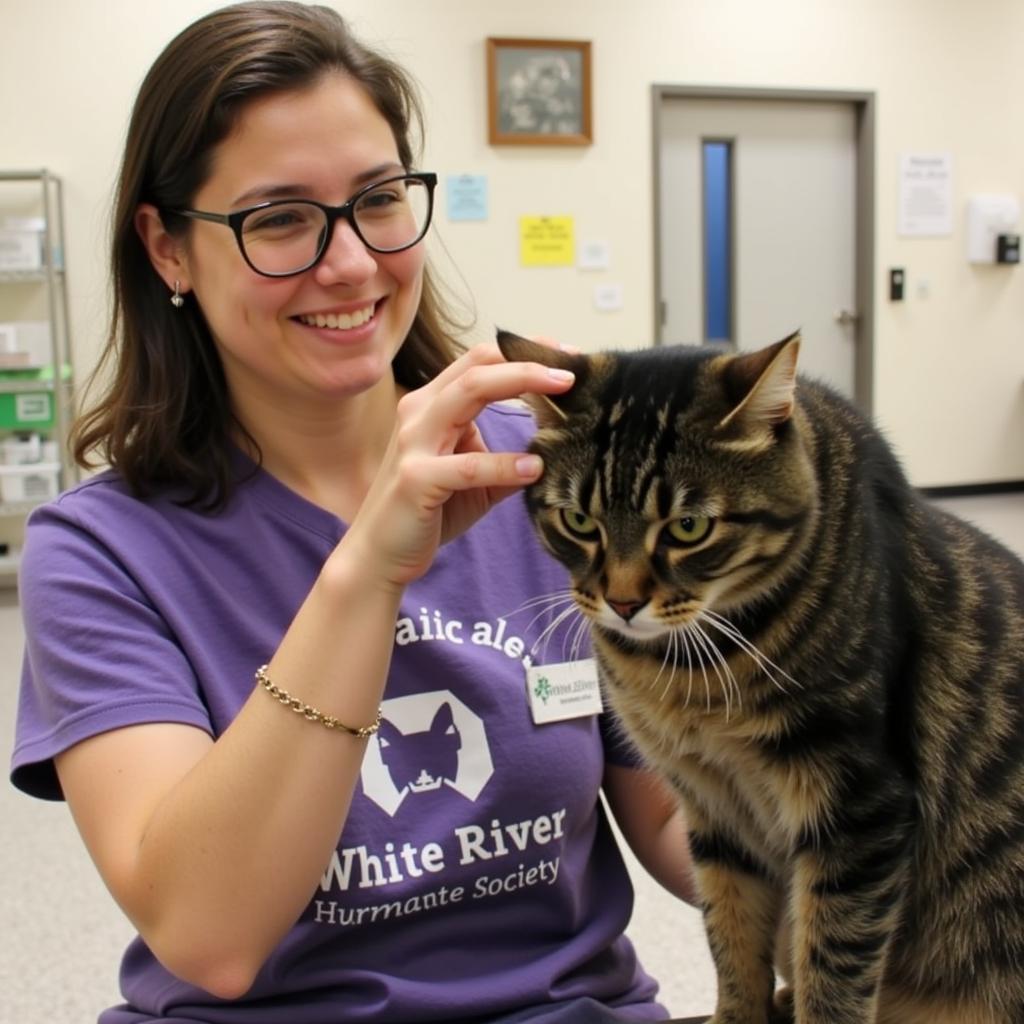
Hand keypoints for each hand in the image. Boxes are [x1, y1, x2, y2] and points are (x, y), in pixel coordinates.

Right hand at [340, 341, 574, 589]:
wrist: (380, 552)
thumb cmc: (429, 511)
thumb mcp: (475, 480)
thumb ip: (509, 461)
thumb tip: (557, 453)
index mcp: (433, 405)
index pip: (480, 362)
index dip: (523, 352)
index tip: (566, 353)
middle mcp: (420, 412)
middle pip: (478, 367)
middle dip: (528, 360)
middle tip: (571, 368)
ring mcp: (414, 443)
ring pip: (468, 393)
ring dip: (520, 384)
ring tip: (563, 393)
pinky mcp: (415, 479)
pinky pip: (467, 466)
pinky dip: (504, 465)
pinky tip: (534, 468)